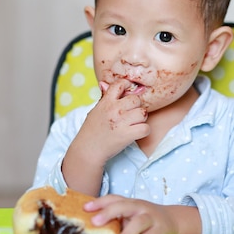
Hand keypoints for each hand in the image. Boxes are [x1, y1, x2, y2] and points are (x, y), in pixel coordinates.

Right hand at [62, 79, 149, 194]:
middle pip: (136, 99)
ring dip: (141, 119)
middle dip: (136, 106)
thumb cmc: (92, 130)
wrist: (88, 150)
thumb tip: (103, 83)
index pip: (120, 84)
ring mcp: (121, 122)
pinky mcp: (127, 135)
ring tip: (134, 123)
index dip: (127, 86)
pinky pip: (145, 128)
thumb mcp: (95, 110)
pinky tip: (137, 132)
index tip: (127, 94)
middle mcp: (114, 110)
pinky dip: (144, 131)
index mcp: (106, 102)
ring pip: (143, 113)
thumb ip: (104, 98)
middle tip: (131, 114)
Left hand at [84, 195, 190, 233]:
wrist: (171, 219)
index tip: (85, 208)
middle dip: (109, 213)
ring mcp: (150, 218)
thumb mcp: (131, 213)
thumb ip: (116, 217)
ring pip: (139, 222)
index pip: (114, 199)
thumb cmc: (145, 217)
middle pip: (124, 206)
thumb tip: (92, 226)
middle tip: (95, 222)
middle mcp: (139, 207)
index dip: (99, 202)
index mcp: (130, 202)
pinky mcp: (159, 230)